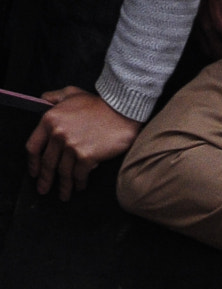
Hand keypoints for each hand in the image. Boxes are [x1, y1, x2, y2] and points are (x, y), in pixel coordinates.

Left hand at [25, 89, 139, 198]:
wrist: (121, 109)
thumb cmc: (98, 103)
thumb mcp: (72, 93)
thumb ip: (54, 97)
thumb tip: (42, 99)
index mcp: (50, 120)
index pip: (33, 146)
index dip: (33, 163)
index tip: (34, 172)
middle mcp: (57, 134)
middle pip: (47, 163)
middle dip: (45, 179)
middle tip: (44, 190)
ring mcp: (72, 146)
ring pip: (63, 172)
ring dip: (64, 186)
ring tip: (64, 195)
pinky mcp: (87, 156)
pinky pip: (79, 174)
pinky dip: (79, 183)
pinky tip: (80, 187)